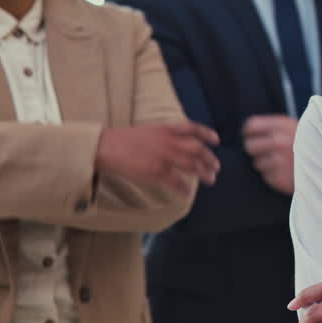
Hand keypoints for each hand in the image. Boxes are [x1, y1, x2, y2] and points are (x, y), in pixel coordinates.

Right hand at [95, 121, 219, 194]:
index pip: (193, 128)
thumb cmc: (122, 139)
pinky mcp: (156, 172)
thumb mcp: (148, 130)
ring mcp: (164, 157)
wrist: (105, 147)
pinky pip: (176, 182)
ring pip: (191, 165)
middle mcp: (169, 141)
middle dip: (209, 158)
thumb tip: (177, 142)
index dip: (207, 134)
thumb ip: (164, 134)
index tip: (216, 140)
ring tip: (211, 179)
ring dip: (204, 173)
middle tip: (216, 167)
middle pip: (197, 149)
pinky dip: (184, 188)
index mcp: (166, 128)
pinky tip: (188, 194)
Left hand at [244, 114, 297, 195]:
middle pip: (249, 146)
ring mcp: (279, 161)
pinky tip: (286, 171)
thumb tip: (250, 129)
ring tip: (282, 162)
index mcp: (284, 126)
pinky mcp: (279, 179)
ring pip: (257, 163)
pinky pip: (266, 176)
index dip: (249, 131)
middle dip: (255, 149)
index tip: (251, 135)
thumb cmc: (313, 145)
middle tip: (264, 151)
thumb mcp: (299, 127)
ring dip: (266, 164)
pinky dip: (273, 175)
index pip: (252, 125)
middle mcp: (279, 142)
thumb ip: (277, 127)